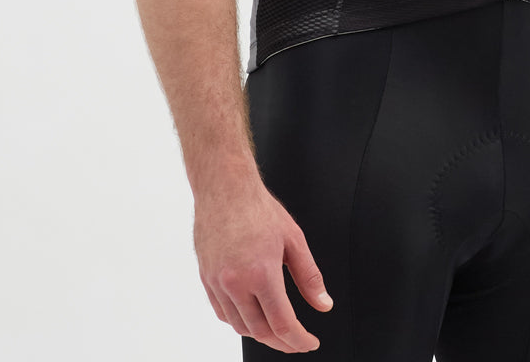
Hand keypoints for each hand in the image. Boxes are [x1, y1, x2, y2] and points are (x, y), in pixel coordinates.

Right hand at [193, 177, 333, 352]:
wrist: (225, 187)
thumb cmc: (258, 208)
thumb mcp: (294, 239)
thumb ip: (309, 277)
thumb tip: (323, 304)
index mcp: (261, 272)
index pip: (282, 323)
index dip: (298, 340)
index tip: (309, 342)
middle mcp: (236, 282)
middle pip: (260, 331)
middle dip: (282, 342)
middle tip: (297, 340)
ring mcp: (218, 282)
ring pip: (240, 326)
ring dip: (260, 333)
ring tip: (277, 329)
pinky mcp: (206, 278)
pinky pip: (223, 312)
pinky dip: (239, 321)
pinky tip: (252, 315)